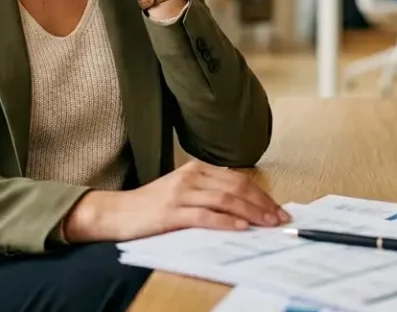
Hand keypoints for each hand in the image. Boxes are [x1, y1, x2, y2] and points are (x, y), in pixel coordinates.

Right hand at [60, 160, 288, 242]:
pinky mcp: (171, 212)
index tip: (277, 208)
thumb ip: (209, 194)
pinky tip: (241, 228)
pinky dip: (225, 221)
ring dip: (251, 213)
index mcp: (196, 169)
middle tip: (280, 218)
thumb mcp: (182, 192)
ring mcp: (181, 193)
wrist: (116, 212)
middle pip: (236, 188)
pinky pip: (205, 216)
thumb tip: (244, 209)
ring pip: (225, 200)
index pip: (237, 179)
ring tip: (268, 224)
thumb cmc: (150, 207)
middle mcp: (191, 176)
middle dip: (262, 204)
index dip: (261, 194)